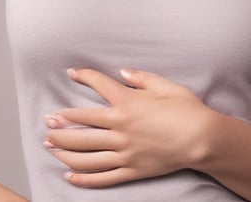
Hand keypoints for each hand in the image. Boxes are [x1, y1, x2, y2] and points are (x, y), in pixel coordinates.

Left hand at [43, 67, 218, 187]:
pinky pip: (102, 177)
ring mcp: (124, 152)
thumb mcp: (166, 86)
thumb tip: (122, 73)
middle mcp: (121, 128)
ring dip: (64, 150)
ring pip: (85, 154)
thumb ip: (141, 78)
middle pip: (81, 126)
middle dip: (60, 123)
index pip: (98, 86)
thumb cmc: (188, 110)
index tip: (71, 73)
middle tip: (47, 121)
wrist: (203, 139)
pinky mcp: (131, 170)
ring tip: (50, 147)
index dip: (82, 76)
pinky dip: (83, 178)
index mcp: (127, 104)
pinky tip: (69, 176)